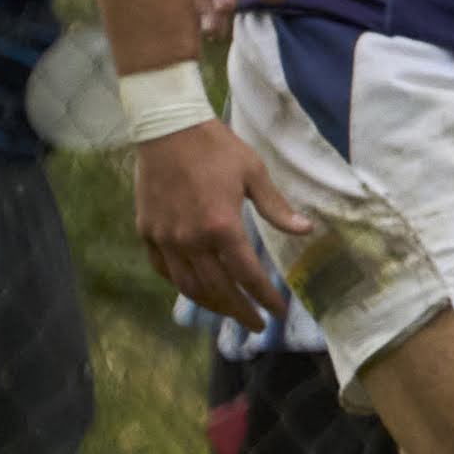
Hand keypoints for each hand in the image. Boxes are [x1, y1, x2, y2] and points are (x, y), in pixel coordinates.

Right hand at [131, 114, 309, 332]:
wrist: (167, 128)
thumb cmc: (216, 148)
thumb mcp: (254, 174)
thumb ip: (277, 208)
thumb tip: (306, 230)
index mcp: (222, 227)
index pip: (248, 276)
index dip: (265, 297)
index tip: (278, 312)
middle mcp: (191, 240)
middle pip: (218, 290)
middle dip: (240, 312)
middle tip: (256, 325)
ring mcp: (165, 239)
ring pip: (188, 286)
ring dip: (211, 305)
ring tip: (230, 311)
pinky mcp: (147, 233)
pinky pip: (164, 270)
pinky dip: (181, 284)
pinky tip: (195, 288)